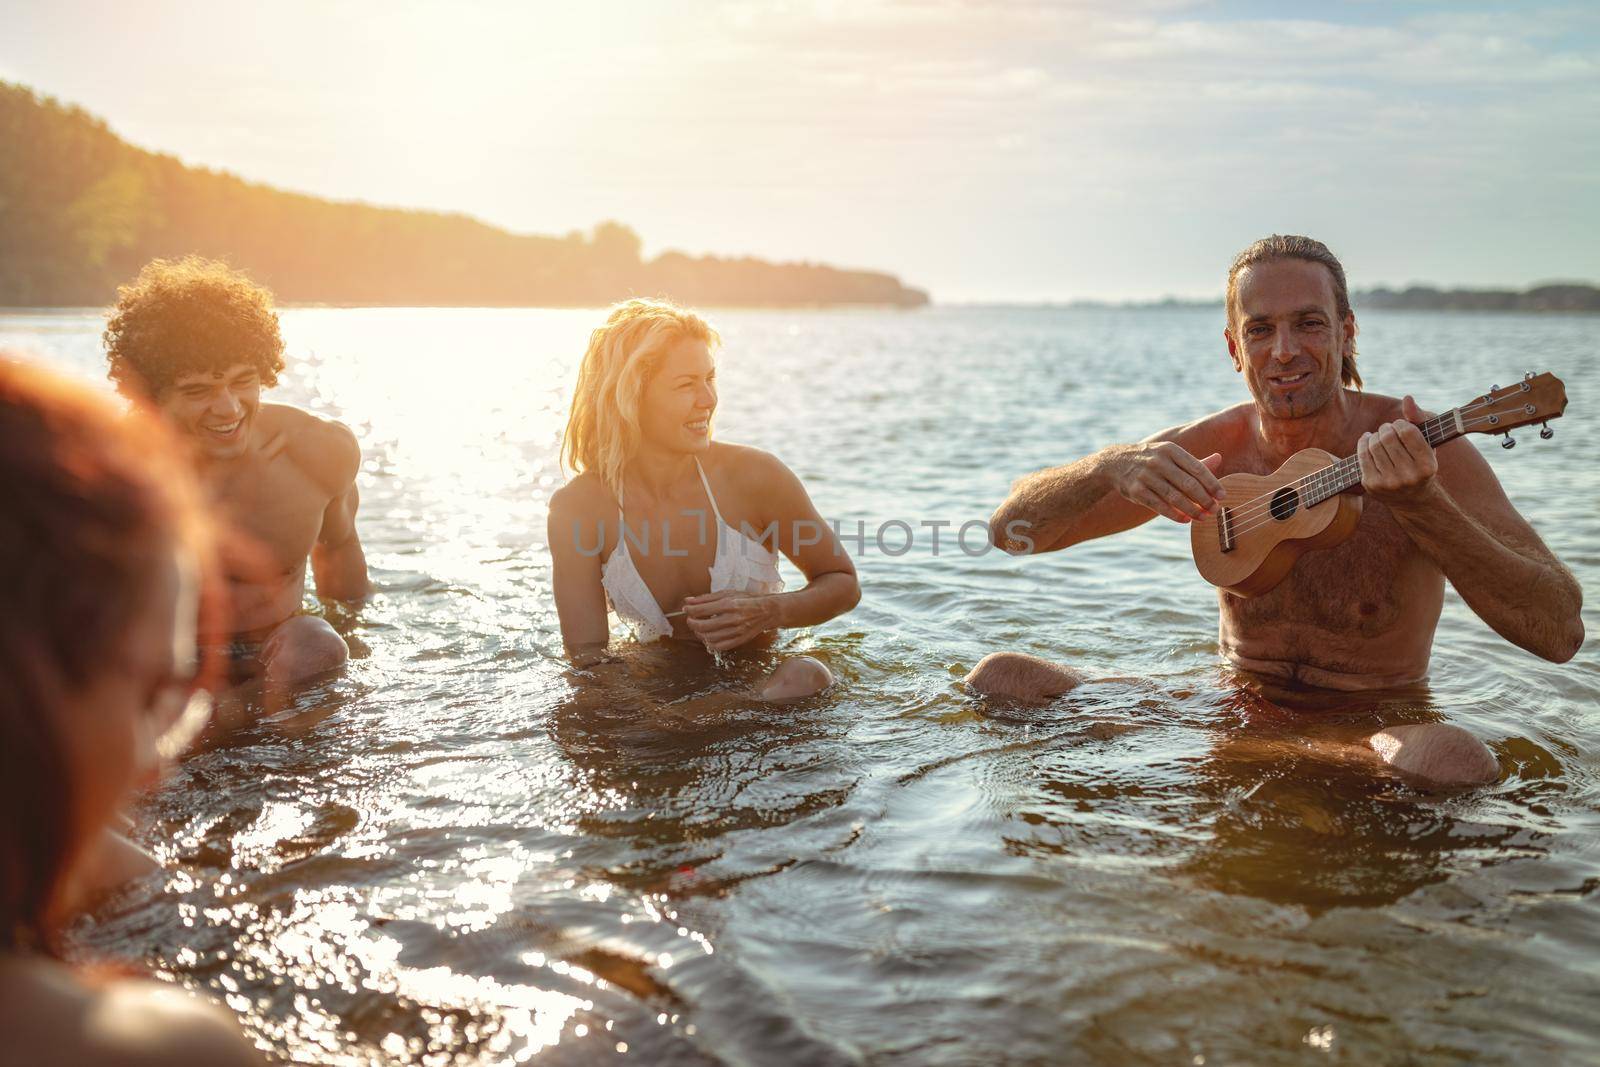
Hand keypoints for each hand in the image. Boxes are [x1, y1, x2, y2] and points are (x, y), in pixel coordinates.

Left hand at [681, 590, 781, 650]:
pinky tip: (708, 637)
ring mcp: (737, 631)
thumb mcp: (727, 594)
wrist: (767, 611)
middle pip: (703, 626)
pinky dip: (710, 643)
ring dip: (699, 633)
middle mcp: (733, 618)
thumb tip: (688, 601)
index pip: (701, 610)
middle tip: (690, 620)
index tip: (686, 609)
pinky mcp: (739, 640)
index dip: (690, 610)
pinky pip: (719, 646)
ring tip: (699, 628)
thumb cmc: (747, 599)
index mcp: (729, 604)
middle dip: (692, 623)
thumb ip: (706, 598)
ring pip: (709, 638)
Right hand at [1109, 442, 1224, 522]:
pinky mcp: (1136, 490)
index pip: (1197, 468)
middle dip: (1204, 499)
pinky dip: (1174, 514)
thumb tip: (1219, 458)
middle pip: (1187, 484)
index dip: (1211, 483)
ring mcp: (1146, 476)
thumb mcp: (1170, 455)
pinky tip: (1185, 520)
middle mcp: (1158, 461)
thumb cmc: (1151, 460)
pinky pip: (1159, 506)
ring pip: (1174, 497)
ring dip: (1191, 509)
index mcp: (1171, 450)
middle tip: (1215, 510)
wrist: (1115, 463)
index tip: (1222, 496)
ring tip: (1203, 518)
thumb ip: (1193, 461)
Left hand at [1357, 395, 1437, 504]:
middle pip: (1387, 437)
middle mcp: (1409, 476)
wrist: (1412, 498)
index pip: (1407, 432)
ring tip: (1380, 436)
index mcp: (1428, 465)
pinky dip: (1363, 442)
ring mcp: (1389, 482)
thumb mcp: (1428, 443)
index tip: (1400, 425)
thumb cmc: (1420, 463)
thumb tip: (1407, 398)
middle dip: (1386, 428)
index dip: (1400, 423)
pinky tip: (1368, 440)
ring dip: (1374, 435)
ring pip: (1373, 445)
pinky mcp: (1372, 485)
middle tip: (1387, 429)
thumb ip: (1419, 419)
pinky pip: (1362, 455)